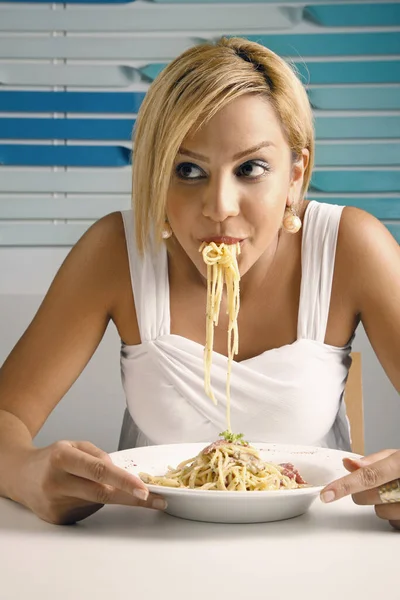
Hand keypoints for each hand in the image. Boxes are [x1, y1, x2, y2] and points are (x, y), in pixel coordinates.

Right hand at [14, 440, 165, 524]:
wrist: (19, 475)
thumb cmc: (52, 458)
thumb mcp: (75, 445)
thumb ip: (98, 456)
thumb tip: (120, 475)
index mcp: (62, 457)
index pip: (98, 471)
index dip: (123, 480)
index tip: (143, 489)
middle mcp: (57, 482)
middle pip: (102, 493)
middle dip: (132, 498)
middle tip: (156, 501)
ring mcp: (56, 503)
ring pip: (97, 502)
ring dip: (111, 495)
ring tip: (100, 484)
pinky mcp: (57, 519)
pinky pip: (88, 510)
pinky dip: (94, 502)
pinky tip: (82, 493)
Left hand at [320, 449, 399, 529]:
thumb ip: (376, 459)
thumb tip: (348, 463)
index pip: (369, 475)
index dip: (345, 485)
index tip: (327, 494)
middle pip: (370, 496)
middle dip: (363, 491)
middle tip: (375, 483)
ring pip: (381, 512)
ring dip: (381, 504)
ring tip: (394, 492)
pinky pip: (394, 523)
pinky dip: (393, 514)